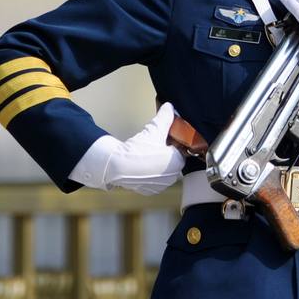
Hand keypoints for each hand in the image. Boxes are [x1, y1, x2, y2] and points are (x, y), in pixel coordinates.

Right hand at [70, 102, 184, 194]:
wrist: (117, 165)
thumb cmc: (137, 150)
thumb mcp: (153, 129)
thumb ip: (165, 117)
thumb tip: (170, 107)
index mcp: (177, 162)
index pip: (181, 150)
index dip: (173, 142)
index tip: (165, 137)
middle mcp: (172, 177)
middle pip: (173, 160)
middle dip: (165, 152)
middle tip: (154, 144)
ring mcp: (160, 186)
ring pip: (163, 171)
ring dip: (157, 163)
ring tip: (145, 154)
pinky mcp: (149, 191)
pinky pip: (153, 179)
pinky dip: (149, 173)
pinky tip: (141, 165)